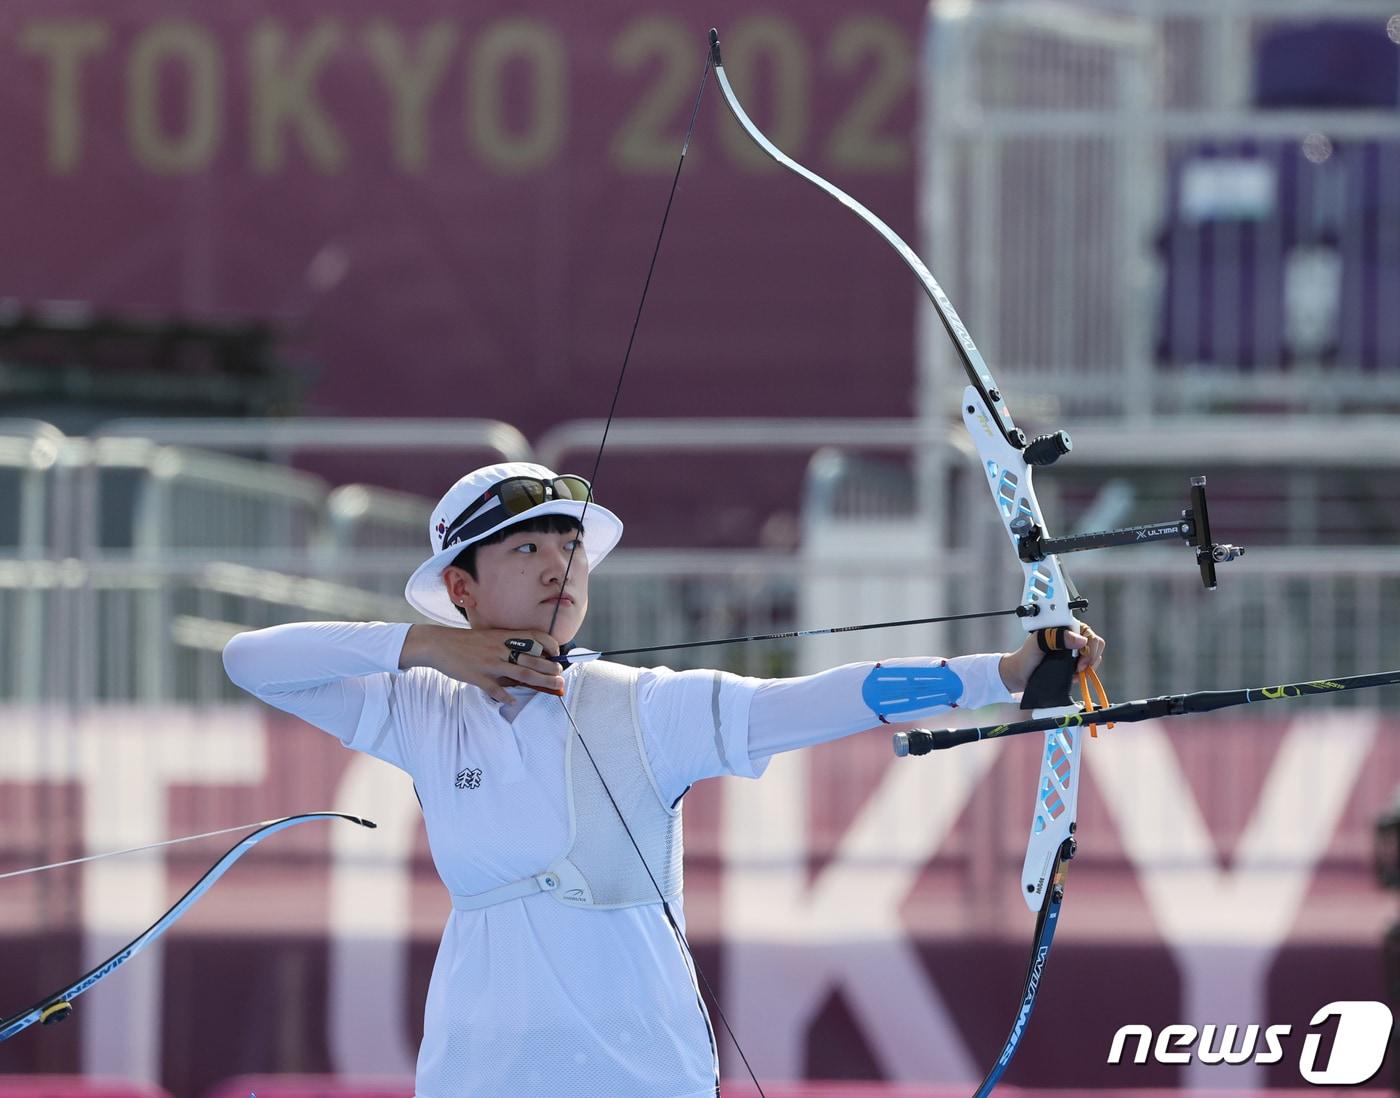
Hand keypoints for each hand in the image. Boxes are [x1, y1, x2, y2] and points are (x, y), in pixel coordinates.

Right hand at [400, 625, 563, 702]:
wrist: (440, 644)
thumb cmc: (466, 642)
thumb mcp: (489, 637)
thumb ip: (507, 645)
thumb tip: (526, 658)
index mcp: (504, 637)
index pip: (535, 637)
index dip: (550, 645)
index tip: (557, 654)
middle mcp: (501, 649)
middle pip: (534, 659)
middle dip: (551, 669)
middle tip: (560, 676)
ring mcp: (491, 664)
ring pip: (523, 674)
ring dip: (542, 682)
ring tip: (554, 687)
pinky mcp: (479, 677)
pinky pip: (497, 690)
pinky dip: (507, 697)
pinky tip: (513, 701)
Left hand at [998, 622, 1105, 694]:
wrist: (1020, 674)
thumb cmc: (1027, 655)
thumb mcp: (1038, 642)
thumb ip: (1056, 637)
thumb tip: (1080, 640)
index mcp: (1065, 628)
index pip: (1088, 633)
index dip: (1089, 646)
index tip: (1080, 659)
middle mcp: (1072, 639)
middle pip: (1095, 645)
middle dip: (1091, 658)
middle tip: (1078, 667)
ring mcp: (1074, 652)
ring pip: (1094, 658)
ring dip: (1088, 667)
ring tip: (1075, 672)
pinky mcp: (1074, 665)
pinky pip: (1088, 669)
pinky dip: (1083, 674)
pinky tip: (1073, 676)